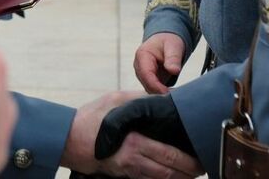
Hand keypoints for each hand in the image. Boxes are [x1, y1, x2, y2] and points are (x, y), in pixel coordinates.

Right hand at [62, 92, 202, 178]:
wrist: (67, 138)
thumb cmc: (91, 118)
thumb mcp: (115, 100)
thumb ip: (141, 99)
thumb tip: (164, 97)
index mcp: (135, 141)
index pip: (170, 156)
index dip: (189, 161)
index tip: (200, 157)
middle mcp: (133, 160)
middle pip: (169, 173)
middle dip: (189, 173)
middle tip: (201, 167)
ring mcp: (128, 171)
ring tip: (190, 173)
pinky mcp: (122, 175)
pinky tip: (170, 175)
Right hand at [133, 33, 185, 93]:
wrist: (165, 40)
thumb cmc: (169, 41)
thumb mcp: (173, 46)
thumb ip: (173, 58)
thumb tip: (174, 71)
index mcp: (142, 55)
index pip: (146, 74)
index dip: (156, 86)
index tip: (168, 93)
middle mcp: (139, 66)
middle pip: (146, 84)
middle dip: (159, 92)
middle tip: (176, 97)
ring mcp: (142, 74)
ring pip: (149, 89)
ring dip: (161, 94)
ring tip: (176, 96)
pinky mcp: (148, 79)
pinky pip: (153, 90)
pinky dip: (162, 94)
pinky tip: (173, 94)